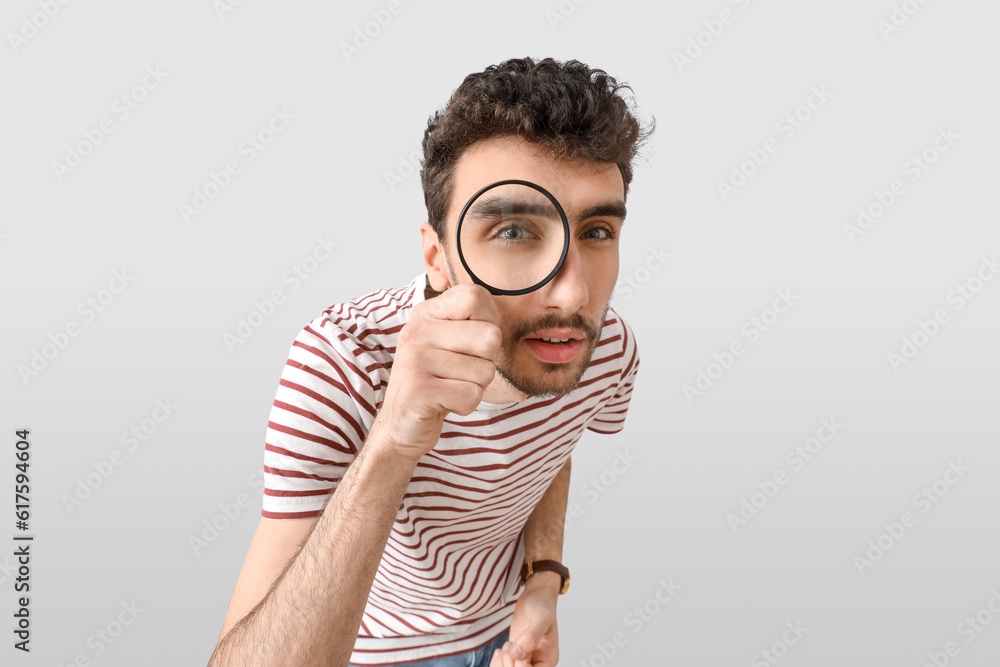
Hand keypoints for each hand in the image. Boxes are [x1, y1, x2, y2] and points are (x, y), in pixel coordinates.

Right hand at [372, 283, 501, 461]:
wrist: (402, 425)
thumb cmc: (438, 381)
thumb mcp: (452, 342)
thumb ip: (475, 322)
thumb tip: (510, 308)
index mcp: (426, 313)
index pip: (475, 296)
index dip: (488, 322)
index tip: (471, 342)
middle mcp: (417, 330)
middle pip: (490, 337)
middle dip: (485, 362)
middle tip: (459, 373)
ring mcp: (414, 358)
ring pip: (485, 371)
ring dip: (475, 387)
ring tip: (449, 388)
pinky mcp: (418, 390)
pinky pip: (472, 395)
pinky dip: (465, 405)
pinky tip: (444, 403)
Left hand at [504, 574, 559, 665]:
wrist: (534, 596)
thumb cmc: (542, 604)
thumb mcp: (540, 618)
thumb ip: (531, 636)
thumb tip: (518, 653)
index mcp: (548, 658)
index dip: (521, 666)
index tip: (515, 648)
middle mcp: (537, 661)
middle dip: (510, 664)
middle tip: (509, 646)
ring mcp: (525, 658)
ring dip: (502, 664)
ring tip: (505, 647)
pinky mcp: (515, 654)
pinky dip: (497, 662)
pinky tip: (499, 650)